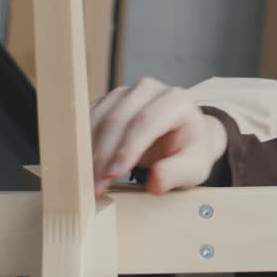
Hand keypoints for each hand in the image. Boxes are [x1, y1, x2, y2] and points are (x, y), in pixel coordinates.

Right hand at [90, 77, 227, 196]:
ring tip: (88, 181)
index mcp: (176, 101)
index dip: (127, 149)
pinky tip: (82, 165)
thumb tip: (156, 182)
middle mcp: (150, 90)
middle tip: (95, 186)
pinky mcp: (108, 101)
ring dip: (90, 152)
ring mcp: (126, 92)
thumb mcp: (194, 168)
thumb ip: (176, 174)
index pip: (146, 122)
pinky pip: (89, 119)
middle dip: (104, 156)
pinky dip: (83, 143)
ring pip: (99, 118)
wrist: (185, 136)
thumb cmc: (190, 151)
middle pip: (118, 120)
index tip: (113, 175)